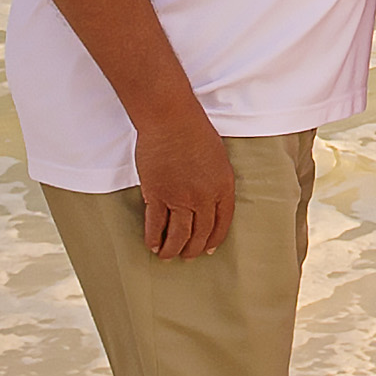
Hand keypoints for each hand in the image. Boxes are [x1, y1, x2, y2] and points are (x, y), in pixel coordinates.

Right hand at [133, 110, 239, 261]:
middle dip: (193, 249)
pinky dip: (153, 238)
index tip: (208, 249)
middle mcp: (204, 198)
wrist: (170, 119)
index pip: (222, 223)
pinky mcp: (157, 195)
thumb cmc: (194, 130)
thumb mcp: (218, 158)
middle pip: (200, 234)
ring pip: (178, 235)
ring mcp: (179, 198)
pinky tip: (152, 245)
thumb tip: (208, 198)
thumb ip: (215, 181)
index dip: (214, 239)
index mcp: (223, 187)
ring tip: (167, 256)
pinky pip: (155, 225)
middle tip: (188, 256)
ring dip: (172, 250)